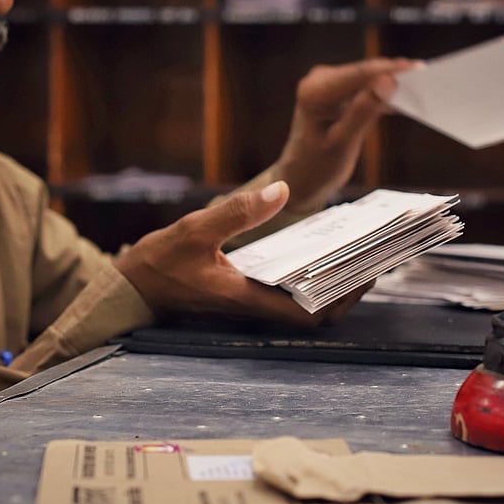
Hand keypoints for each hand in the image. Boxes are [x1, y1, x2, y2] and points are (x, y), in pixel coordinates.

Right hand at [114, 181, 364, 326]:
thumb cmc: (159, 263)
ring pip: (303, 299)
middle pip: (315, 309)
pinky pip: (286, 288)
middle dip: (347, 287)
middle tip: (371, 254)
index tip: (367, 272)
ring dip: (329, 279)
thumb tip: (281, 191)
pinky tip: (314, 246)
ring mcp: (251, 302)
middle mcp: (254, 306)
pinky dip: (306, 272)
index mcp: (247, 298)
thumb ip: (236, 211)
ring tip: (352, 247)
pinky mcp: (245, 293)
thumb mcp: (194, 229)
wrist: (132, 288)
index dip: (343, 298)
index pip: (309, 312)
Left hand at [273, 58, 414, 212]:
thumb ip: (363, 111)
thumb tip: (387, 82)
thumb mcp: (343, 143)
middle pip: (365, 72)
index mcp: (315, 92)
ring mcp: (328, 86)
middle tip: (429, 79)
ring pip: (369, 79)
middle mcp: (319, 82)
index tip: (419, 68)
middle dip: (395, 75)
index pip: (360, 73)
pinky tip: (406, 102)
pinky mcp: (337, 93)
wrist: (300, 178)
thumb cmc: (317, 166)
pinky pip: (366, 89)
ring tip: (423, 89)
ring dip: (393, 85)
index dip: (391, 69)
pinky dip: (385, 96)